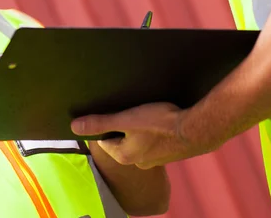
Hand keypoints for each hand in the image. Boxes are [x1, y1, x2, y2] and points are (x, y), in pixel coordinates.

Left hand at [72, 102, 199, 168]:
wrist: (196, 130)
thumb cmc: (160, 123)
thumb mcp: (126, 119)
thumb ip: (101, 122)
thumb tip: (74, 127)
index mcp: (123, 155)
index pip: (103, 139)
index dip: (104, 123)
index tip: (109, 110)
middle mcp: (137, 161)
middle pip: (121, 139)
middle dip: (122, 125)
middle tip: (128, 109)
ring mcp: (154, 158)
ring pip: (137, 139)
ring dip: (138, 127)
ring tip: (144, 112)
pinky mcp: (168, 152)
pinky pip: (153, 140)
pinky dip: (152, 130)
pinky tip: (158, 119)